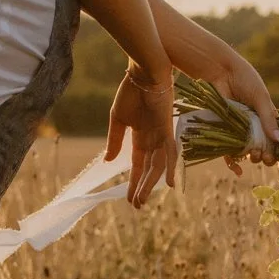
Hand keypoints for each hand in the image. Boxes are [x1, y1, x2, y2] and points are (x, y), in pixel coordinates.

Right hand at [106, 69, 179, 206]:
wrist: (143, 72)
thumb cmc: (130, 92)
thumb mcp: (118, 119)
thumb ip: (115, 141)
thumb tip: (107, 162)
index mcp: (140, 137)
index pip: (137, 165)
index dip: (133, 182)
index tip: (129, 198)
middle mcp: (153, 139)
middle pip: (148, 169)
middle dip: (142, 188)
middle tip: (137, 206)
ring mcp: (161, 135)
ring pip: (157, 165)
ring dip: (150, 183)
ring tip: (143, 199)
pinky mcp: (167, 128)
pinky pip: (170, 152)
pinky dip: (171, 167)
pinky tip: (170, 183)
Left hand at [211, 50, 278, 164]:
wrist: (220, 71)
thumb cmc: (245, 79)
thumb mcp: (261, 98)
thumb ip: (269, 119)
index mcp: (267, 118)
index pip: (277, 138)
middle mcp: (254, 126)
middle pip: (263, 147)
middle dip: (266, 155)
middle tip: (265, 157)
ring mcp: (239, 129)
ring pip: (248, 151)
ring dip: (252, 157)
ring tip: (254, 156)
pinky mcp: (223, 131)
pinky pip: (228, 150)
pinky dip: (233, 162)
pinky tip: (238, 170)